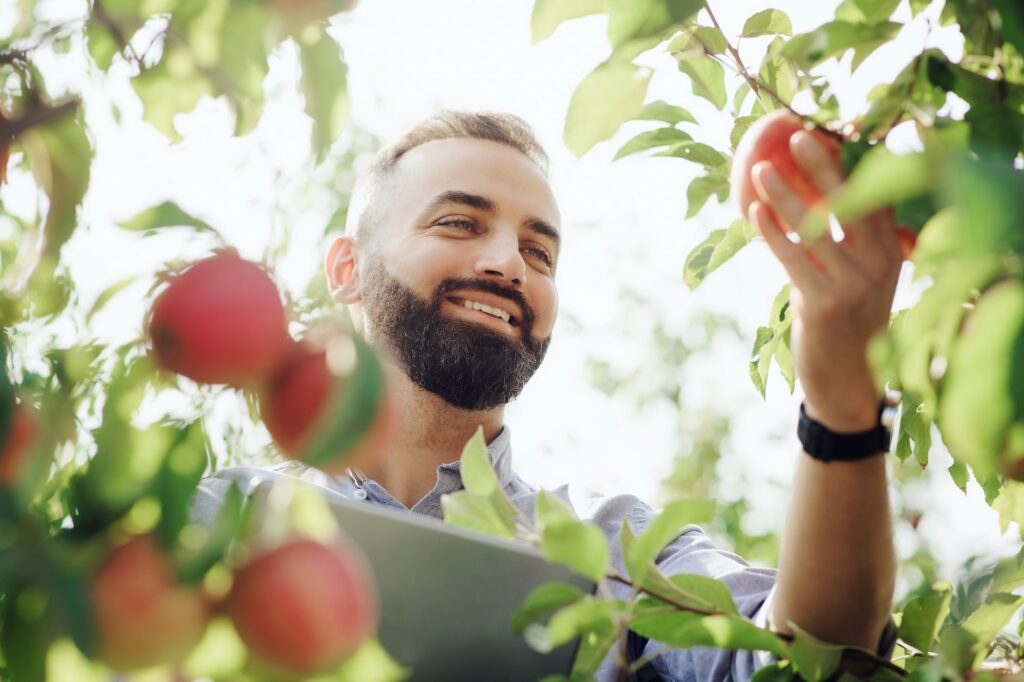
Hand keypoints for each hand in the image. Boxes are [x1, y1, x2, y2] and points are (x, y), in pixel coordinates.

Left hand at [748, 130, 901, 431]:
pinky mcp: (824, 302)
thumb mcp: (864, 277)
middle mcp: (881, 262)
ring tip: (758, 169)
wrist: (847, 379)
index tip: (828, 130)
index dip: (852, 160)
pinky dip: (772, 232)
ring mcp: (854, 282)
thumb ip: (853, 238)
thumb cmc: (847, 319)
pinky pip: (793, 257)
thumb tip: (819, 191)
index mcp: (894, 249)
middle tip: (796, 134)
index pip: (878, 194)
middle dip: (823, 164)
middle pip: (852, 201)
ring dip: (784, 194)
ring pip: (815, 226)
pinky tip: (753, 212)